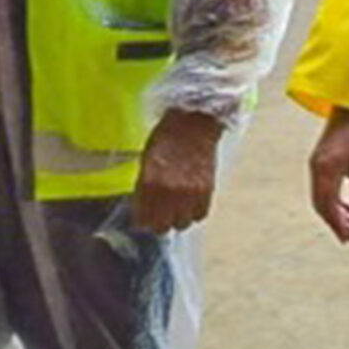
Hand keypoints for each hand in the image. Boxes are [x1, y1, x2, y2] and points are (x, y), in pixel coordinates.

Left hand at [131, 108, 222, 232]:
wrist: (195, 122)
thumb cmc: (167, 136)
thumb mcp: (146, 160)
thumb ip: (144, 186)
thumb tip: (142, 207)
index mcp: (149, 182)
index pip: (142, 219)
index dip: (142, 221)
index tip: (143, 218)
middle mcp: (169, 191)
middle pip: (162, 227)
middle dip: (158, 222)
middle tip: (158, 214)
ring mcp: (190, 193)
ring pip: (182, 224)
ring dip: (177, 218)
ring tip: (176, 207)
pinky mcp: (207, 191)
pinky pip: (200, 215)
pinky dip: (194, 212)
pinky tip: (190, 202)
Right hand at [308, 108, 348, 243]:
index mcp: (326, 169)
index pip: (328, 205)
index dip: (338, 224)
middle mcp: (317, 169)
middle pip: (322, 206)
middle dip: (337, 224)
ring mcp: (317, 166)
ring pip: (323, 200)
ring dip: (337, 215)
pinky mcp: (322, 164)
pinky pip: (325, 190)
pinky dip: (337, 203)